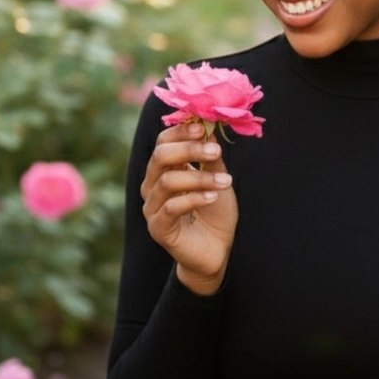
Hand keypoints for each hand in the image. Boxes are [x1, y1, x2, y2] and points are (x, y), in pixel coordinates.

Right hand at [141, 120, 238, 290]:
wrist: (216, 251)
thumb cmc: (214, 212)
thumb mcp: (217, 178)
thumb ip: (211, 157)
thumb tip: (209, 128)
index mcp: (164, 170)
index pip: (163, 142)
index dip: (180, 132)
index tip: (202, 127)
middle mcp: (152, 186)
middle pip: (160, 157)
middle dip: (189, 149)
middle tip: (215, 150)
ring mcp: (152, 208)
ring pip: (167, 181)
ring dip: (199, 177)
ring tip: (225, 180)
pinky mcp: (158, 228)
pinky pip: (171, 208)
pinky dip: (195, 198)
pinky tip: (213, 197)